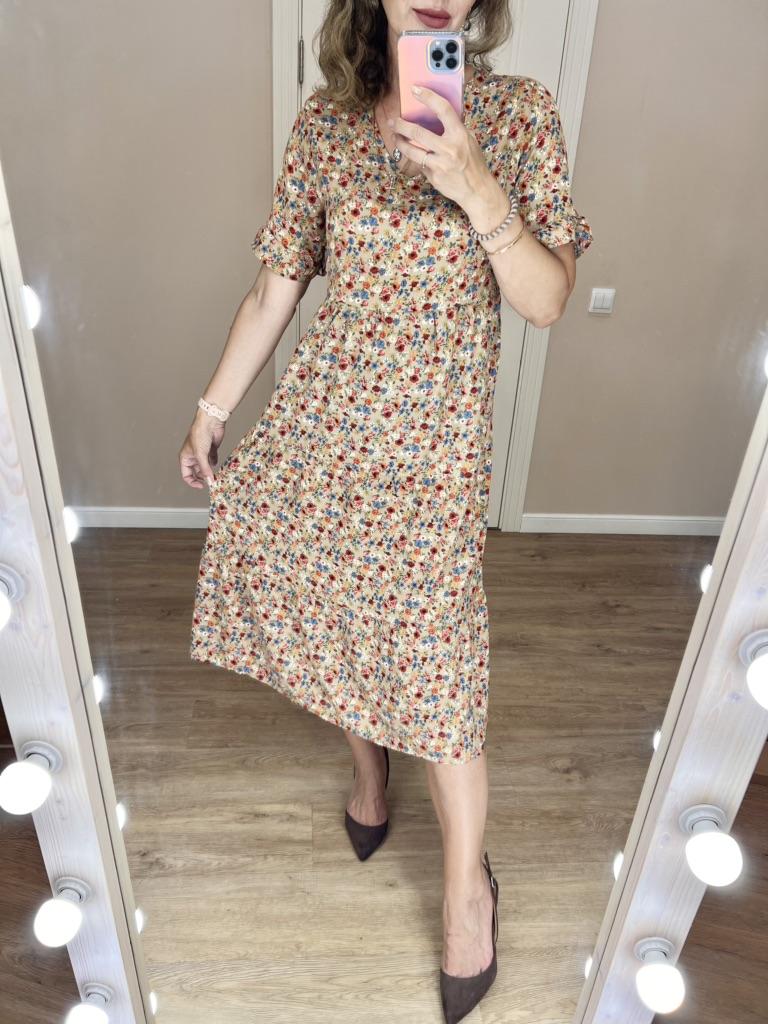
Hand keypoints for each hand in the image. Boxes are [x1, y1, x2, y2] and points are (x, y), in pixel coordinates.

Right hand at [179, 411, 224, 488]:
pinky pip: (212, 460)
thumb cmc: (199, 435)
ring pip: (206, 466)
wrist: (210, 422)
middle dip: (203, 477)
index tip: (202, 486)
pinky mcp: (211, 450)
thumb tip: (210, 481)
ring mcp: (202, 453)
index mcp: (185, 458)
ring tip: (216, 474)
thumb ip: (205, 469)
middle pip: (197, 472)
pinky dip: (214, 463)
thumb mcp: (201, 455)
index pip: (186, 475)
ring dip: (210, 471)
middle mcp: (193, 456)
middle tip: (211, 481)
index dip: (193, 482)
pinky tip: (216, 463)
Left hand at [390, 85, 497, 212]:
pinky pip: (421, 165)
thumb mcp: (468, 140)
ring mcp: (440, 164)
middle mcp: (449, 148)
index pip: (443, 109)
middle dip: (402, 126)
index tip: (415, 89)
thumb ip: (453, 129)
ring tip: (396, 137)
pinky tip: (422, 158)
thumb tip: (434, 115)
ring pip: (413, 151)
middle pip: (418, 133)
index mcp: (460, 135)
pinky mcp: (434, 177)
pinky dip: (420, 160)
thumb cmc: (473, 162)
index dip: (428, 97)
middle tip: (393, 121)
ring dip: (401, 143)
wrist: (477, 190)